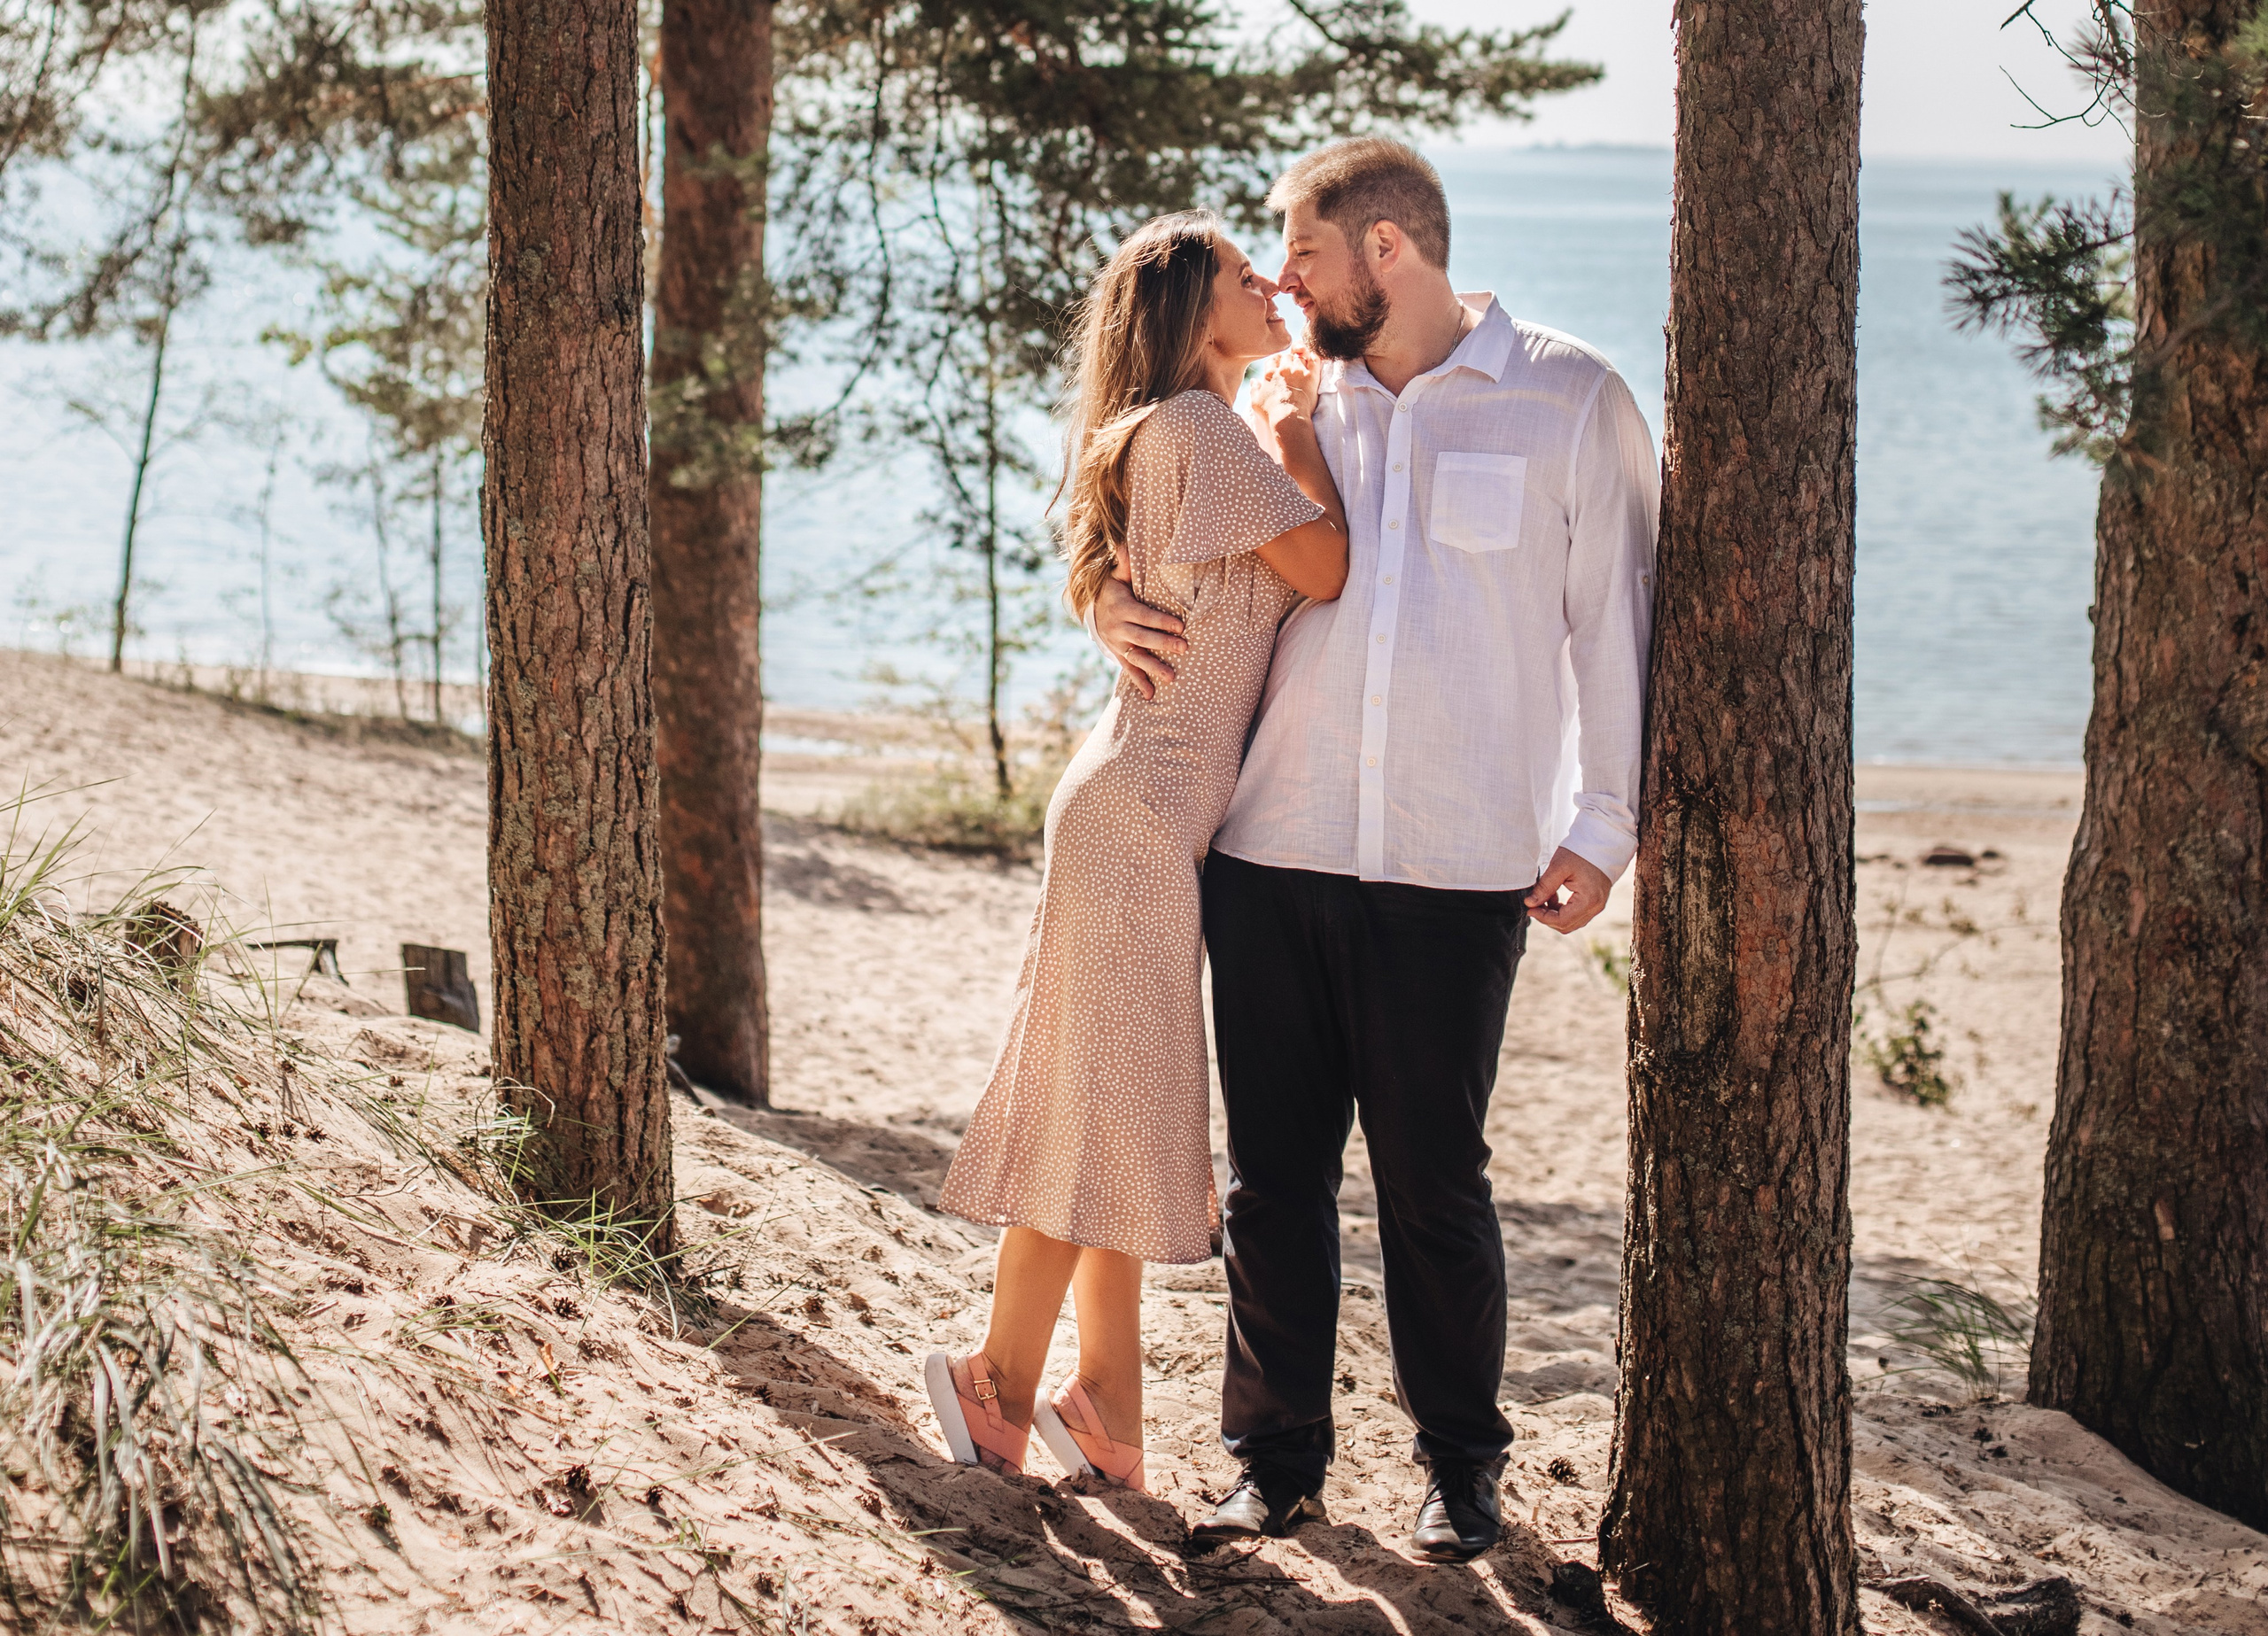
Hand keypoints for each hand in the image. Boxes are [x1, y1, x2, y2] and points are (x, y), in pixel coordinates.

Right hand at [1092, 570, 1184, 699]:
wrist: (1090, 607)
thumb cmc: (1113, 587)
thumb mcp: (1117, 575)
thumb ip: (1124, 563)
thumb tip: (1125, 544)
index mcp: (1122, 607)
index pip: (1144, 616)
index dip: (1162, 621)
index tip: (1180, 626)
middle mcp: (1118, 627)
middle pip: (1143, 638)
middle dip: (1163, 644)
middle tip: (1184, 648)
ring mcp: (1117, 643)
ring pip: (1137, 657)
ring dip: (1153, 668)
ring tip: (1172, 677)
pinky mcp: (1118, 653)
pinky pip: (1129, 669)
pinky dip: (1139, 682)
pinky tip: (1151, 694)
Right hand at [1248, 347, 1320, 429]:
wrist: (1289, 419)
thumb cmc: (1271, 413)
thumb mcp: (1256, 402)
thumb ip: (1254, 389)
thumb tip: (1254, 381)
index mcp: (1270, 373)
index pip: (1273, 359)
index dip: (1276, 363)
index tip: (1279, 369)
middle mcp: (1284, 369)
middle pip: (1286, 357)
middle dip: (1288, 361)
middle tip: (1290, 371)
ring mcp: (1298, 371)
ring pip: (1299, 358)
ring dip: (1299, 362)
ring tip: (1300, 371)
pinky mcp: (1311, 376)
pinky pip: (1314, 360)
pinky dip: (1312, 358)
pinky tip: (1311, 363)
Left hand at [1526, 847, 1612, 934]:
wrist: (1602, 843)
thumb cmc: (1581, 852)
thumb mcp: (1559, 867)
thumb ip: (1544, 887)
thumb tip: (1530, 903)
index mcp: (1589, 900)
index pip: (1562, 921)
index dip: (1543, 918)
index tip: (1530, 908)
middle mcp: (1595, 907)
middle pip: (1566, 925)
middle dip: (1547, 917)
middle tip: (1534, 903)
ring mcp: (1597, 906)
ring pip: (1571, 922)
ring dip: (1554, 914)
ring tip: (1545, 897)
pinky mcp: (1595, 902)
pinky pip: (1576, 915)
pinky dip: (1563, 910)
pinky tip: (1554, 896)